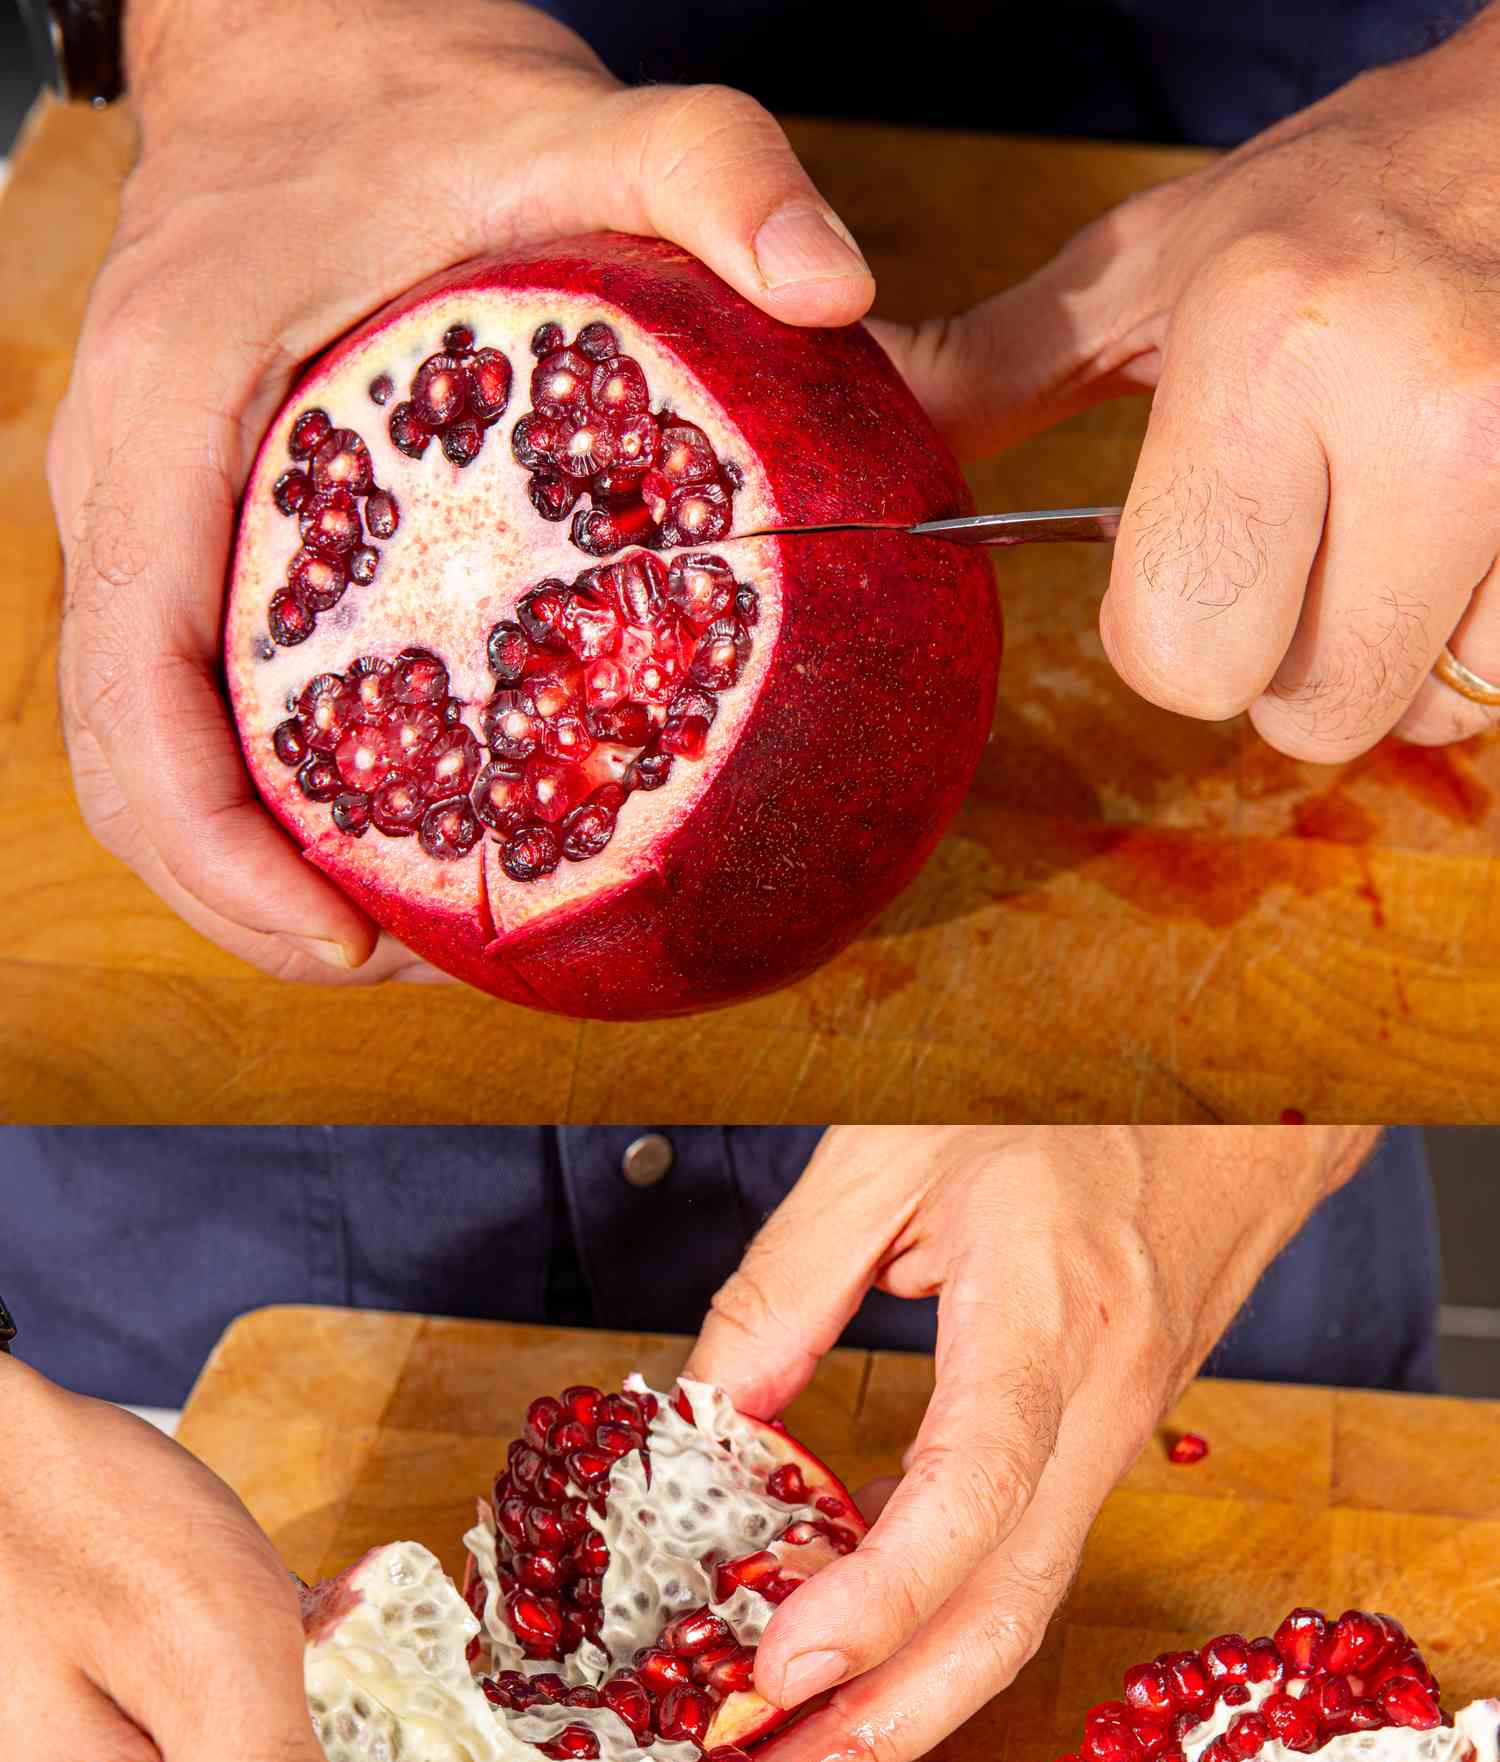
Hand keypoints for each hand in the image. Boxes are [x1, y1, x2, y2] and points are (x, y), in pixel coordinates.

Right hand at [46, 0, 871, 982]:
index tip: (343, 939)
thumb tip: (839, 287)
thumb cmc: (422, 110)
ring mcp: (141, 522)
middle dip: (242, 900)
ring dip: (244, 873)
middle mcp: (125, 486)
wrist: (313, 56)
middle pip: (121, 763)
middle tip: (403, 967)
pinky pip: (185, 707)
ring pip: (137, 755)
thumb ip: (717, 174)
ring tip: (399, 937)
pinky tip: (388, 836)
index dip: (220, 845)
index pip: (136, 681)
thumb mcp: (587, 120)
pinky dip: (260, 801)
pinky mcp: (185, 544)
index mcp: (175, 415)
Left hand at [684, 1125, 1372, 1761]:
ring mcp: (1112, 1443)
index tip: (774, 1669)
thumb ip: (785, 1285)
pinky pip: (1018, 1567)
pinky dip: (934, 1638)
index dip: (873, 1600)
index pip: (970, 1495)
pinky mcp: (1099, 1453)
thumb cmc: (1067, 1105)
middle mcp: (1096, 1411)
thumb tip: (702, 1412)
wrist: (1235, 1105)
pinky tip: (855, 1665)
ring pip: (1016, 1611)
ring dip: (904, 1706)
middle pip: (1004, 1611)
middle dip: (882, 1726)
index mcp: (1048, 1322)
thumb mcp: (891, 1154)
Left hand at [876, 14, 1499, 759]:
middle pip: (1309, 715)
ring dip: (1404, 654)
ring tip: (1408, 521)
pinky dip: (1491, 635)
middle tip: (1313, 543)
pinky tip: (1477, 528)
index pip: (1181, 656)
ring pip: (1432, 712)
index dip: (1179, 633)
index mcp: (1270, 338)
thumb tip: (836, 462)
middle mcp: (1424, 401)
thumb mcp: (1153, 267)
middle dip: (1291, 663)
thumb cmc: (1349, 200)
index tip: (1209, 546)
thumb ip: (991, 376)